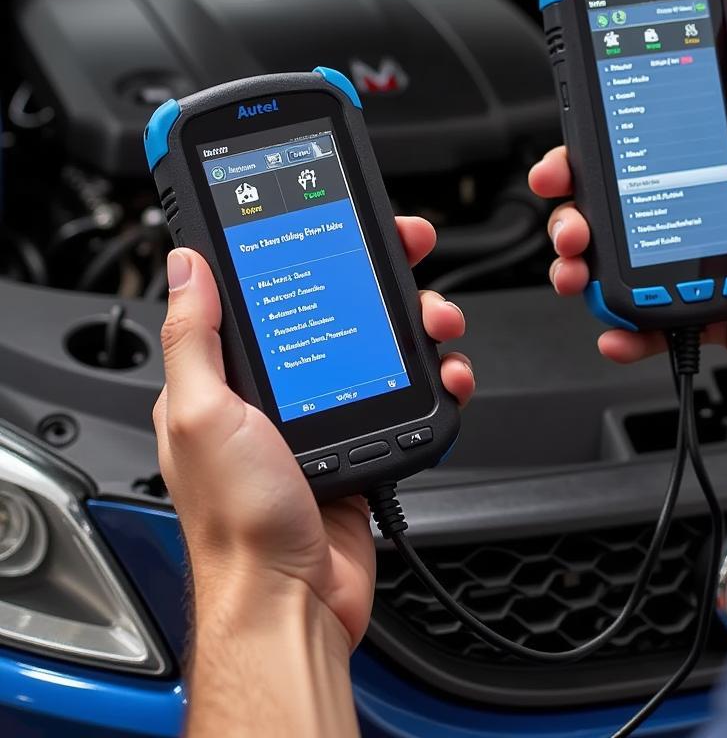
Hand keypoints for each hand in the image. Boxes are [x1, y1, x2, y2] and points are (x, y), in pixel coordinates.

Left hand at [153, 217, 473, 652]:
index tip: (337, 218)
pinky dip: (438, 375)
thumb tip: (188, 264)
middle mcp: (281, 390)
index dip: (306, 247)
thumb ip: (195, 338)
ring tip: (438, 319)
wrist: (292, 599)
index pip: (271, 289)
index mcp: (231, 378)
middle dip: (381, 272)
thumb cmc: (238, 521)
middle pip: (340, 305)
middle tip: (409, 249)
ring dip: (420, 320)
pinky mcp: (366, 438)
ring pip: (385, 343)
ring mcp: (329, 413)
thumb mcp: (199, 416)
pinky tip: (446, 372)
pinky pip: (411, 391)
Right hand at [531, 0, 726, 409]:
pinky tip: (615, 320)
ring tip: (578, 265)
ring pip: (612, 252)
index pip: (644, 133)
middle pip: (612, 193)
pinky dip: (618, 319)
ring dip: (578, 258)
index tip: (574, 131)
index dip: (599, 132)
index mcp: (722, 156)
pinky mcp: (693, 303)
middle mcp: (699, 201)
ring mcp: (692, 255)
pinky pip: (640, 310)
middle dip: (573, 198)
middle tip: (566, 200)